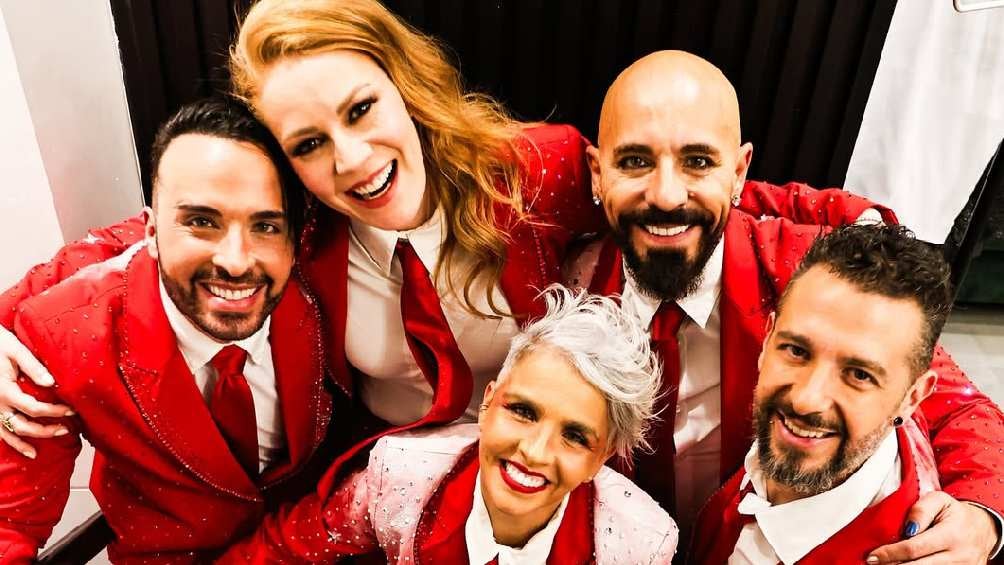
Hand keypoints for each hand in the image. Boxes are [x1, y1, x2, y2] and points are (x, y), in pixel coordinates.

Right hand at [0, 325, 72, 458]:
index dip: (55, 412)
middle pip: (24, 425)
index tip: (72, 410)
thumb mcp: (16, 350)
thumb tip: (52, 383)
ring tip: (52, 440)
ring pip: (11, 433)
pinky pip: (0, 432)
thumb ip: (33, 367)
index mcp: (5, 390)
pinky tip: (29, 452)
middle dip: (47, 429)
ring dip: (31, 440)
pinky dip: (14, 444)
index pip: (34, 408)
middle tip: (67, 427)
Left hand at [867, 491, 998, 563]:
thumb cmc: (954, 513)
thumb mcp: (939, 500)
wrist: (983, 528)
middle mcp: (959, 555)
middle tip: (874, 562)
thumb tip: (907, 528)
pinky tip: (904, 564)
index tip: (873, 555)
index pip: (914, 548)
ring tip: (887, 564)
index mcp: (951, 534)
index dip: (891, 553)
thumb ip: (921, 510)